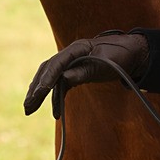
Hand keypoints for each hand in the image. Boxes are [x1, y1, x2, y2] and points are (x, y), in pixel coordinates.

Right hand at [24, 32, 149, 117]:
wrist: (132, 53)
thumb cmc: (120, 56)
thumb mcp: (105, 65)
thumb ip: (84, 71)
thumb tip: (64, 79)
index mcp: (77, 48)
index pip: (57, 63)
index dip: (47, 78)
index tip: (39, 93)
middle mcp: (70, 54)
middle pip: (47, 70)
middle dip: (36, 89)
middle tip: (27, 107)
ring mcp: (71, 63)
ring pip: (50, 77)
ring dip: (40, 94)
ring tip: (30, 109)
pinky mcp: (75, 72)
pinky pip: (60, 84)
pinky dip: (55, 97)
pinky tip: (54, 111)